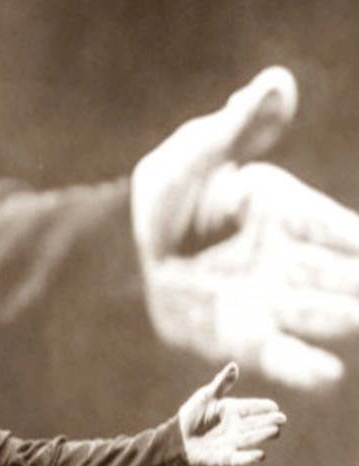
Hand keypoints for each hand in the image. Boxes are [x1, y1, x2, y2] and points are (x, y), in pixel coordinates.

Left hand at [133, 66, 358, 391]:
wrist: (131, 246)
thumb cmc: (172, 190)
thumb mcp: (195, 153)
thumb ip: (234, 128)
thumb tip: (274, 87)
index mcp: (284, 208)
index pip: (331, 226)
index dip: (353, 239)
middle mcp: (286, 257)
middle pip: (336, 273)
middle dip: (358, 284)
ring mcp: (266, 298)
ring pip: (315, 312)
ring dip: (340, 318)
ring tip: (358, 320)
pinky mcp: (240, 334)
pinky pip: (276, 353)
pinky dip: (301, 366)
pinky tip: (327, 377)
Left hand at [177, 362, 285, 465]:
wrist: (175, 441)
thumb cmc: (190, 417)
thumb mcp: (205, 397)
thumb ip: (221, 384)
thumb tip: (234, 366)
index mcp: (233, 410)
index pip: (252, 407)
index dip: (263, 407)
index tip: (273, 406)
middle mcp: (237, 427)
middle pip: (256, 423)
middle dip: (269, 421)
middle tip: (280, 419)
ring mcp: (233, 443)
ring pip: (252, 438)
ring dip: (263, 435)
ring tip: (275, 432)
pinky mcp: (226, 459)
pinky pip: (240, 458)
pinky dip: (250, 457)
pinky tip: (260, 455)